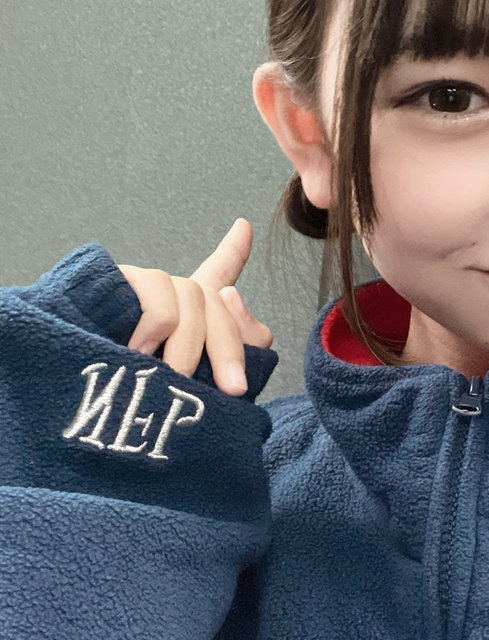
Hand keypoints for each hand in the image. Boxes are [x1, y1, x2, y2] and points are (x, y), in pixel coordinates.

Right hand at [118, 218, 273, 395]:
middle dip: (230, 346)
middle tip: (234, 389)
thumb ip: (246, 340)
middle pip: (214, 297)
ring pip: (191, 295)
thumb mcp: (213, 383)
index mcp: (191, 312)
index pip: (218, 275)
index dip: (233, 251)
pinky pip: (158, 291)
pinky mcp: (117, 282)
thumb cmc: (157, 404)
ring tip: (174, 378)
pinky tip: (142, 351)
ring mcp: (142, 285)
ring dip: (189, 345)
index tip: (244, 226)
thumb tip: (231, 294)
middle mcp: (167, 292)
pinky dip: (159, 324)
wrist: (91, 413)